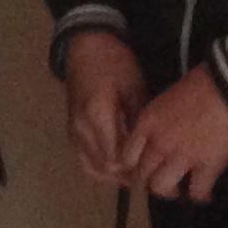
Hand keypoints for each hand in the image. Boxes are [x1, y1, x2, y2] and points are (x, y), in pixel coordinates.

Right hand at [61, 30, 147, 184]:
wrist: (85, 49)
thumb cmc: (114, 63)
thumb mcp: (134, 87)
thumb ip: (139, 120)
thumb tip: (149, 148)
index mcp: (98, 115)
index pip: (117, 156)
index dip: (136, 168)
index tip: (156, 169)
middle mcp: (82, 129)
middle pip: (104, 167)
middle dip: (128, 176)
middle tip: (151, 176)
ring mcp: (74, 132)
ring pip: (92, 169)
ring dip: (114, 177)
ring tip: (135, 178)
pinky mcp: (72, 132)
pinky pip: (84, 160)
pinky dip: (101, 170)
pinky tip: (118, 171)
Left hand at [123, 64, 227, 200]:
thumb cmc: (201, 84)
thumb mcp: (167, 98)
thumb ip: (158, 120)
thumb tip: (157, 133)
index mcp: (147, 123)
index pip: (126, 156)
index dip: (133, 166)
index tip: (141, 168)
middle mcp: (158, 143)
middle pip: (141, 175)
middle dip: (149, 181)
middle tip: (160, 180)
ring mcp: (181, 157)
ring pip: (161, 188)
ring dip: (170, 190)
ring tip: (180, 188)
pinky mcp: (207, 166)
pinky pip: (196, 192)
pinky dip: (200, 195)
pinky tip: (204, 193)